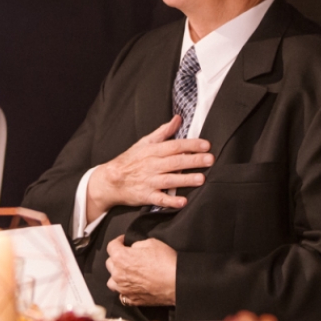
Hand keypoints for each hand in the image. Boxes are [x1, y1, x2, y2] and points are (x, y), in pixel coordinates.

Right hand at [86, 116, 211, 216]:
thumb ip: (163, 132)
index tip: (206, 145)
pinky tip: (182, 202)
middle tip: (210, 160)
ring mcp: (149, 181)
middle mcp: (152, 165)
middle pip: (175, 162)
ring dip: (185, 180)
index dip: (191, 145)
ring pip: (170, 180)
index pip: (174, 146)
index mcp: (153, 151)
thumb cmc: (130, 160)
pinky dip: (170, 202)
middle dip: (193, 161)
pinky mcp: (146, 196)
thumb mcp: (145, 142)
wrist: (110, 180)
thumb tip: (178, 119)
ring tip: (201, 179)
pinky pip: (160, 200)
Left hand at [106, 235, 175, 305]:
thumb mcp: (152, 242)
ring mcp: (123, 289)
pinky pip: (122, 294)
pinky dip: (124, 289)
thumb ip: (137, 245)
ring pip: (112, 281)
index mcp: (120, 258)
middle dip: (117, 258)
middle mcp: (118, 274)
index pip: (111, 246)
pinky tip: (132, 286)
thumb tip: (133, 249)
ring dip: (117, 275)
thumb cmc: (166, 261)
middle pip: (110, 263)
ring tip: (126, 273)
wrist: (177, 282)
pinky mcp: (131, 300)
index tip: (124, 241)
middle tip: (128, 256)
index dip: (118, 241)